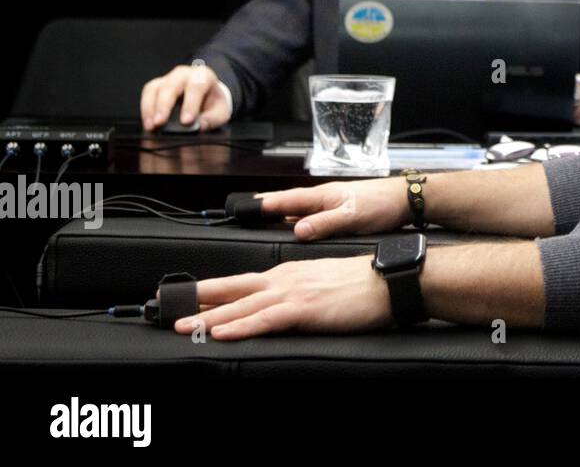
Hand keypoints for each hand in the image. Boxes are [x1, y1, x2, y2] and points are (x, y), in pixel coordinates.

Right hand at [140, 64, 231, 131]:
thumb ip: (213, 118)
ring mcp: (168, 78)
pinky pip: (148, 93)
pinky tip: (148, 123)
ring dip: (150, 108)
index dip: (190, 104)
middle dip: (164, 106)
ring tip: (151, 126)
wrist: (207, 94)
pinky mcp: (157, 85)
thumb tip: (200, 126)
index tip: (186, 121)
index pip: (196, 86)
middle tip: (160, 124)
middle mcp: (184, 74)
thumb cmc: (213, 102)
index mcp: (203, 76)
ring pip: (155, 88)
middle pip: (171, 86)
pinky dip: (146, 108)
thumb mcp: (221, 110)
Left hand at [172, 255, 393, 339]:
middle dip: (197, 299)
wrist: (387, 283)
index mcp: (287, 274)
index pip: (240, 284)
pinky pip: (265, 320)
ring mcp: (292, 293)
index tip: (185, 298)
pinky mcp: (304, 309)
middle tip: (165, 308)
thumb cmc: (361, 287)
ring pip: (241, 307)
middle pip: (231, 290)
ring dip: (209, 318)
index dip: (210, 291)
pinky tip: (222, 332)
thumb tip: (278, 308)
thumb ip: (296, 293)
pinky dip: (240, 327)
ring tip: (183, 325)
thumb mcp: (321, 285)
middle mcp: (284, 279)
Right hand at [257, 177, 410, 239]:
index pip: (287, 199)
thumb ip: (324, 223)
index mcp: (323, 196)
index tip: (245, 207)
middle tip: (247, 210)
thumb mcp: (352, 217)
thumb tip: (298, 230)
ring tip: (266, 220)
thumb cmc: (382, 204)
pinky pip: (314, 216)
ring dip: (283, 214)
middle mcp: (325, 198)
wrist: (406, 200)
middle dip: (269, 207)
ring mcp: (333, 204)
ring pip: (301, 210)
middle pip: (290, 202)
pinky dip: (301, 221)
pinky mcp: (342, 212)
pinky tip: (300, 229)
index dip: (265, 204)